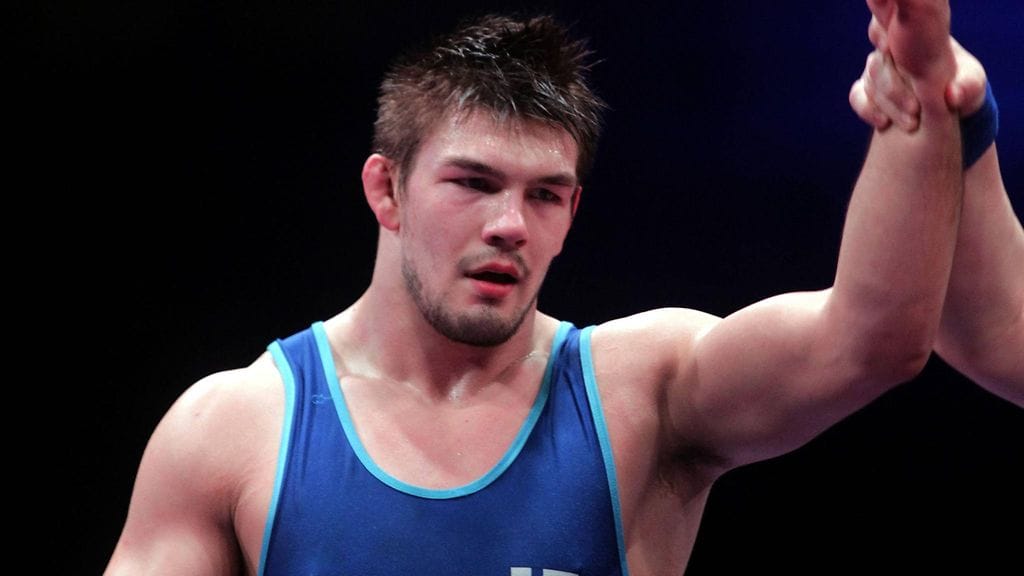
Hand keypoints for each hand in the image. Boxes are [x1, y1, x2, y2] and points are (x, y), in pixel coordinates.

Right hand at [850, 15, 987, 132]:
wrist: (950, 108)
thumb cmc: (962, 87)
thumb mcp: (972, 84)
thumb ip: (966, 87)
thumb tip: (951, 95)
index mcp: (916, 37)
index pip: (890, 25)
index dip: (883, 34)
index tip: (887, 47)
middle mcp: (892, 49)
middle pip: (878, 61)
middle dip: (894, 89)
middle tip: (915, 109)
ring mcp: (877, 69)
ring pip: (870, 81)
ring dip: (888, 104)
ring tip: (911, 122)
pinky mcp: (868, 90)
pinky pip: (857, 96)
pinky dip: (868, 109)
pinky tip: (884, 122)